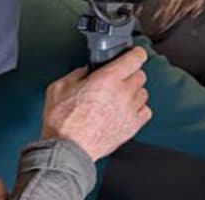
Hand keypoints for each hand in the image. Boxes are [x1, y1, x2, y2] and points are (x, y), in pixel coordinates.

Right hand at [40, 46, 151, 160]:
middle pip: (140, 75)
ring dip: (133, 93)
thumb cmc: (62, 122)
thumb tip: (85, 71)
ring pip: (143, 93)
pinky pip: (145, 111)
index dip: (135, 54)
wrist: (67, 150)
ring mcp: (130, 110)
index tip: (133, 54)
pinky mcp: (132, 126)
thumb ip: (76, 74)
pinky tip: (126, 111)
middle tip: (117, 80)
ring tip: (119, 98)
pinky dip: (138, 109)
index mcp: (108, 78)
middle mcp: (123, 92)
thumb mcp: (59, 88)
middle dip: (130, 75)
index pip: (136, 58)